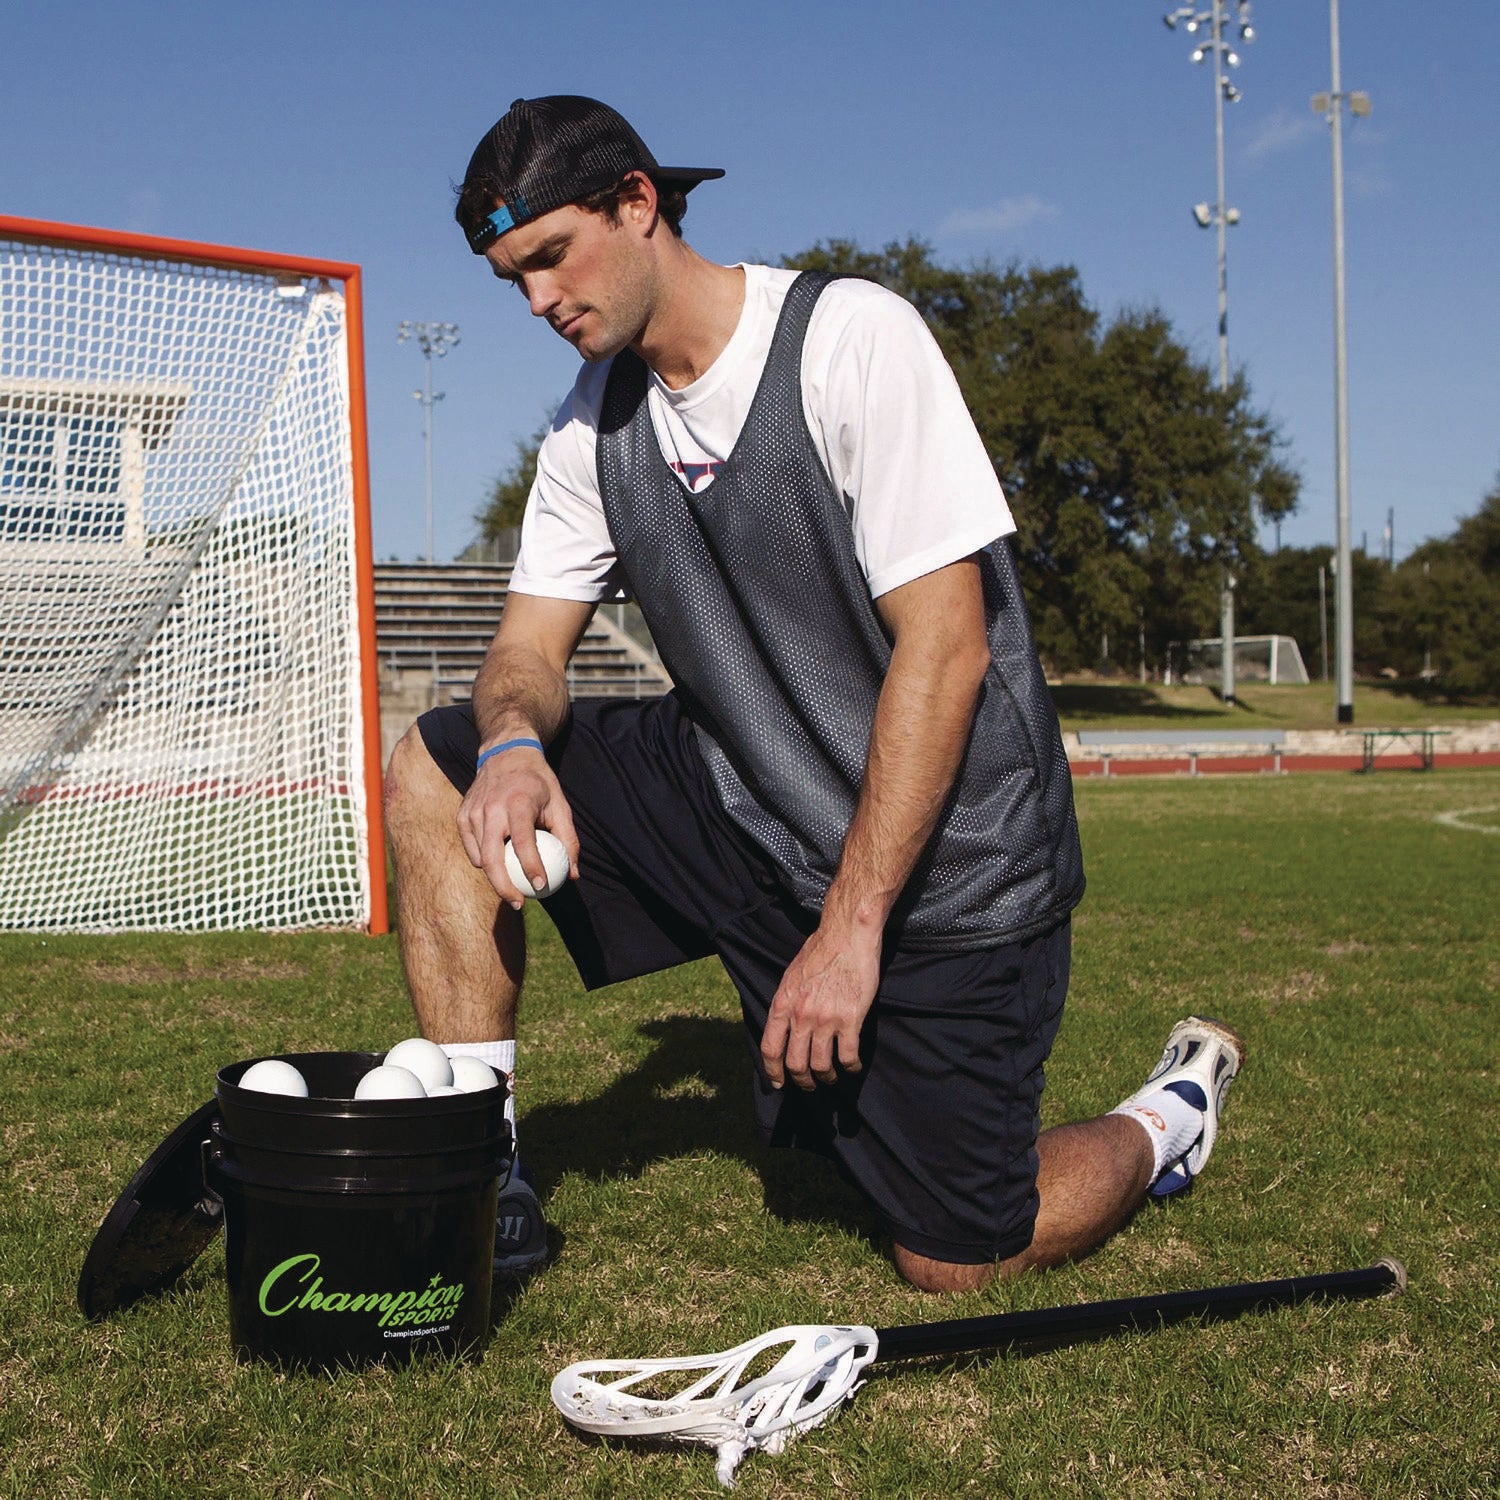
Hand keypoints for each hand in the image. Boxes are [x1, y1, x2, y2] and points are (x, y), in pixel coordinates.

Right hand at [457, 746, 578, 908]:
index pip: (523, 842)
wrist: (506, 754)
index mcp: (517, 802)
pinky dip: (483, 862)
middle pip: (492, 857)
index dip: (532, 868)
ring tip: (512, 890)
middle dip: (504, 887)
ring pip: (479, 857)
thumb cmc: (538, 783)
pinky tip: (498, 869)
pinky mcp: (462, 816)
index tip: (541, 887)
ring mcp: (473, 812)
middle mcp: (491, 808)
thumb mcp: (560, 805)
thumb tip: (573, 875)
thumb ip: (568, 840)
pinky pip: (471, 848)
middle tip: (519, 904)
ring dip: (495, 878)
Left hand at [760, 922, 880, 1090]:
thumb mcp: (791, 976)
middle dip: (802, 1081)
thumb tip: (785, 1024)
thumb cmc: (821, 950)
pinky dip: (850, 1066)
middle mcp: (800, 1015)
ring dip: (827, 1077)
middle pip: (796, 1063)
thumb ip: (787, 1002)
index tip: (778, 1083)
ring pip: (821, 1065)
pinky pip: (848, 1055)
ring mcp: (825, 1019)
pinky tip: (853, 1066)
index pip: (770, 1048)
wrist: (846, 935)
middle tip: (810, 1085)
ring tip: (832, 1077)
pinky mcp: (850, 1019)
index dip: (773, 1071)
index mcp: (782, 1004)